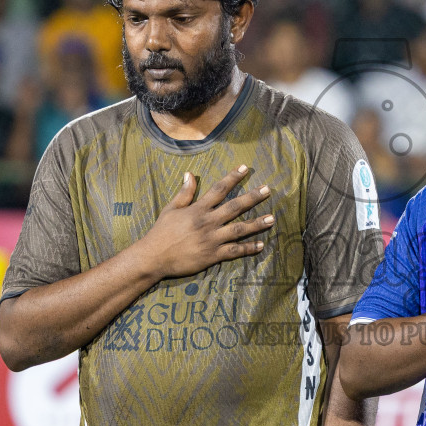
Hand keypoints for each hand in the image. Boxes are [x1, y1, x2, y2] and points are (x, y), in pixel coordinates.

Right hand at [134, 166, 274, 280]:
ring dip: (256, 223)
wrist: (153, 257)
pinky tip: (261, 245)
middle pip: (234, 207)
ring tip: (272, 218)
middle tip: (267, 189)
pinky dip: (248, 248)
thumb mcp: (170, 209)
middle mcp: (207, 222)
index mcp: (198, 209)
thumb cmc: (161, 232)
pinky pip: (234, 251)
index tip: (245, 168)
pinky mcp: (212, 255)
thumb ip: (184, 193)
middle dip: (252, 197)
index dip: (232, 177)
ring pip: (239, 229)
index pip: (219, 189)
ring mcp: (211, 239)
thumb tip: (189, 174)